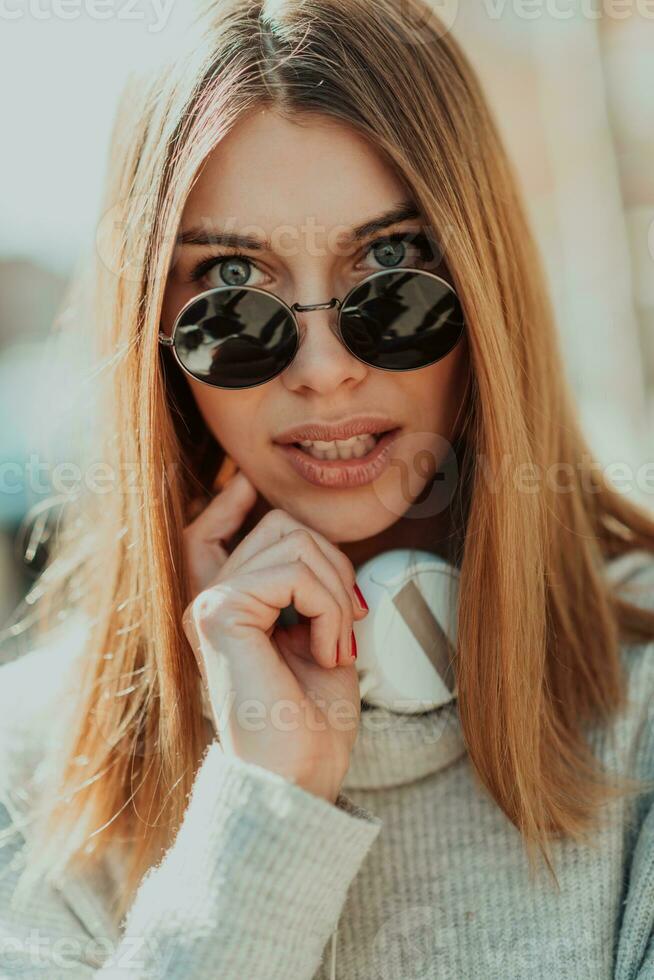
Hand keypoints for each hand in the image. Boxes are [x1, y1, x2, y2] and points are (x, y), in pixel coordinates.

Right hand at [182, 470, 368, 804]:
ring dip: (336, 591)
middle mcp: (210, 601)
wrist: (300, 780)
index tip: (244, 480)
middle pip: (281, 525)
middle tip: (346, 624)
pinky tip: (326, 652)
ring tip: (335, 645)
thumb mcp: (318, 638)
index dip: (230, 500)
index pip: (211, 530)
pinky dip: (329, 607)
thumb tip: (311, 536)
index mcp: (227, 609)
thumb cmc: (312, 722)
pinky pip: (294, 572)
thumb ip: (308, 586)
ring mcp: (209, 604)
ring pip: (292, 539)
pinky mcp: (219, 612)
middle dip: (333, 563)